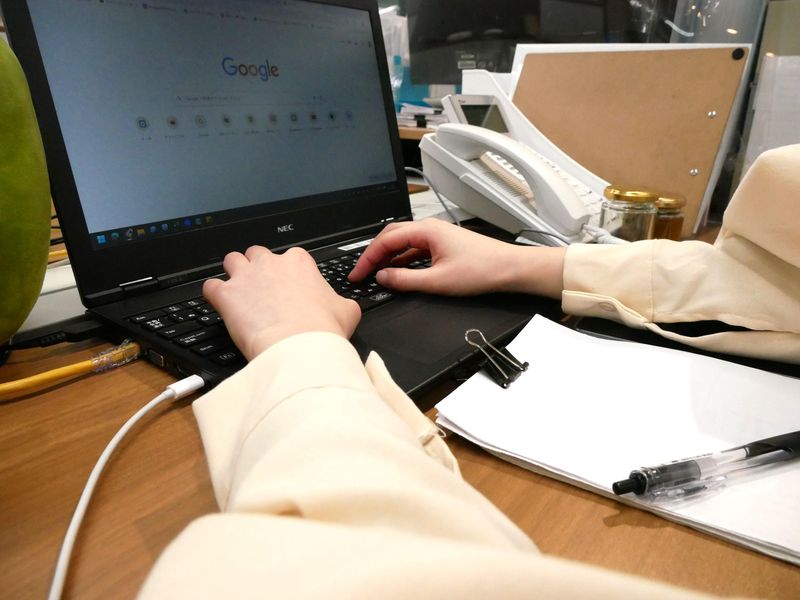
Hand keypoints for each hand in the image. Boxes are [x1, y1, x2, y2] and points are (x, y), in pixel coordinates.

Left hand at [203, 246, 360, 359]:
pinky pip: (210, 286)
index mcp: (299, 262)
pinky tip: (219, 305)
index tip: (289, 289)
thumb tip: (343, 306)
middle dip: (258, 269)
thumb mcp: (347, 311)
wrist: (300, 346)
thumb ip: (341, 302)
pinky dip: (213, 295)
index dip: (287, 274)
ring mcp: (246, 277)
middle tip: (262, 290)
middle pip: (257, 254)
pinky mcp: (226, 295)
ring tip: (239, 292)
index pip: (289, 258)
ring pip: (231, 261)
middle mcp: (270, 263)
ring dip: (234, 274)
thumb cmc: (322, 330)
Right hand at [349, 219, 564, 298]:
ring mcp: (437, 236)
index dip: (367, 259)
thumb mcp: (438, 281)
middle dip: (373, 255)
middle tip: (361, 273)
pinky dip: (401, 259)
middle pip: (390, 237)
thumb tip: (382, 278)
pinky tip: (398, 271)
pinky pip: (414, 248)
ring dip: (387, 257)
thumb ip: (405, 280)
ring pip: (402, 242)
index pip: (385, 241)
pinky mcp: (443, 244)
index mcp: (426, 231)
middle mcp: (430, 228)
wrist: (510, 269)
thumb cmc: (482, 270)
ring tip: (375, 274)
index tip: (357, 274)